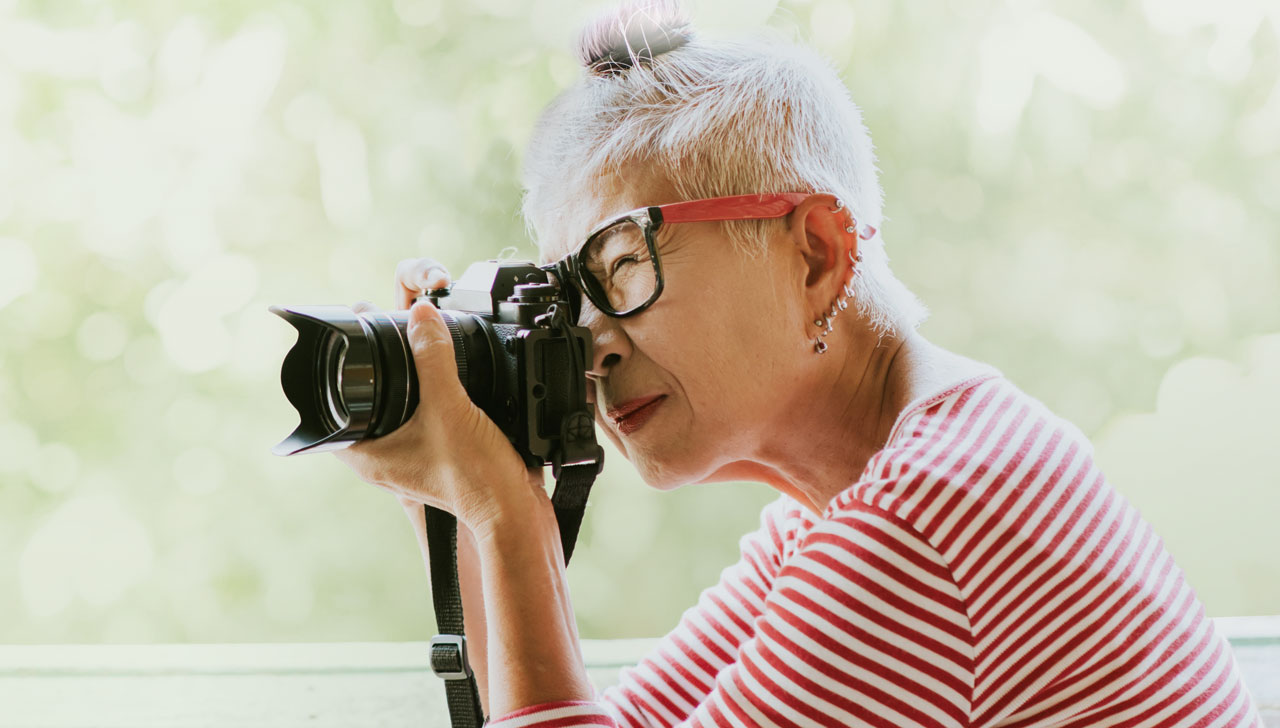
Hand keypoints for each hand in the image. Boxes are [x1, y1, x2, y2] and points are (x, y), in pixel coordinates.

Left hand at [331, 258, 545, 533]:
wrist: (515, 510)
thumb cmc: (476, 478)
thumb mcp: (450, 406)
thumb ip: (434, 357)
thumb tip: (421, 314)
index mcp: (369, 455)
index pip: (334, 407)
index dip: (339, 371)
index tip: (352, 340)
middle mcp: (384, 460)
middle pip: (363, 406)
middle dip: (372, 372)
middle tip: (382, 338)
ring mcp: (410, 461)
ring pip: (393, 413)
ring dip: (402, 385)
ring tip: (411, 354)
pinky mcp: (438, 459)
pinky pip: (422, 421)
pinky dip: (428, 399)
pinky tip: (444, 384)